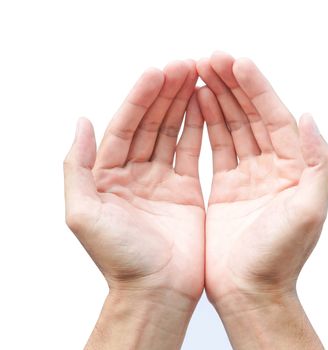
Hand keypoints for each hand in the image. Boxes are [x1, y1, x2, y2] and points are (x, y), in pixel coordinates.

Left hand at [64, 60, 203, 348]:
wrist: (156, 292)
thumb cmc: (120, 259)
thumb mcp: (83, 213)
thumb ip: (76, 167)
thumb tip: (81, 122)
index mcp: (109, 176)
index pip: (125, 126)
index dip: (140, 98)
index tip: (158, 72)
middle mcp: (134, 174)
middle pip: (150, 123)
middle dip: (165, 93)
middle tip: (184, 66)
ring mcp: (162, 181)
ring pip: (171, 133)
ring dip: (182, 105)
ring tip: (195, 77)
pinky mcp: (186, 191)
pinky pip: (191, 152)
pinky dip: (197, 129)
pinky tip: (203, 107)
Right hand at [197, 52, 327, 348]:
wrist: (248, 291)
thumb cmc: (277, 258)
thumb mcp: (309, 211)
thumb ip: (320, 163)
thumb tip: (310, 118)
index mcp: (294, 168)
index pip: (274, 116)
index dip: (256, 87)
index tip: (235, 62)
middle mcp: (272, 167)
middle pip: (251, 115)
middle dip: (232, 85)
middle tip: (210, 59)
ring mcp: (247, 175)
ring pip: (233, 126)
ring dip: (218, 99)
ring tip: (199, 74)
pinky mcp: (225, 187)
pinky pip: (217, 147)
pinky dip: (207, 124)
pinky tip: (197, 105)